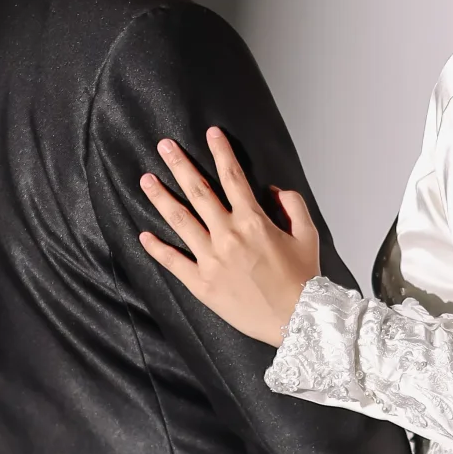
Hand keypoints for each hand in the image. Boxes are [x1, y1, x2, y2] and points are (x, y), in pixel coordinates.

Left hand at [139, 127, 321, 344]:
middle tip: (163, 146)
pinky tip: (143, 234)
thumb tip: (273, 189)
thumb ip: (292, 205)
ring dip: (161, 198)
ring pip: (180, 221)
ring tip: (146, 179)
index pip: (233, 177)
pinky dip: (157, 248)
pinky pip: (173, 262)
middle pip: (198, 192)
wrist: (297, 320)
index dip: (221, 152)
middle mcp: (228, 235)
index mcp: (254, 221)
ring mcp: (211, 260)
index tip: (211, 133)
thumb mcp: (308, 235)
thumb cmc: (304, 279)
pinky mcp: (202, 283)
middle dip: (180, 165)